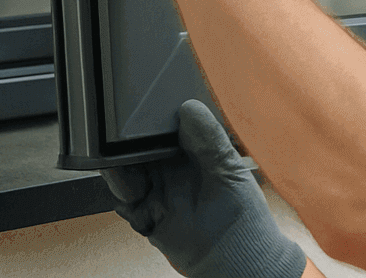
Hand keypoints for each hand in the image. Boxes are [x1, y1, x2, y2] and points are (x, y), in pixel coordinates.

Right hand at [102, 100, 307, 277]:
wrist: (234, 258)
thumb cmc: (243, 212)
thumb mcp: (230, 168)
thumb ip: (209, 139)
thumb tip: (190, 107)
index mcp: (193, 149)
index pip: (165, 128)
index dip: (150, 121)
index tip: (140, 116)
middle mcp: (172, 168)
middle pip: (139, 148)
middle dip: (128, 146)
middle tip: (126, 147)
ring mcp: (158, 190)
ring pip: (127, 173)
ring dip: (122, 172)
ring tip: (134, 179)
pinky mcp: (146, 215)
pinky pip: (124, 201)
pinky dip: (123, 197)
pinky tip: (132, 197)